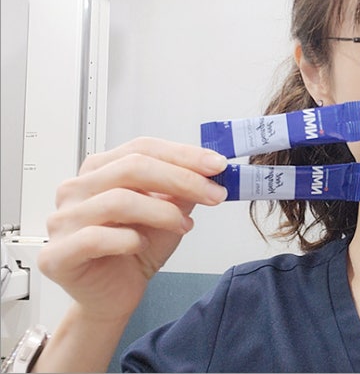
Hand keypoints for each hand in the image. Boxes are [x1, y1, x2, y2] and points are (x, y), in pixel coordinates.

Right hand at [37, 137, 227, 322]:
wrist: (114, 297)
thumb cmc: (135, 253)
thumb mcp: (168, 214)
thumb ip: (182, 190)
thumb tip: (209, 170)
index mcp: (100, 171)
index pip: (142, 148)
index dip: (183, 154)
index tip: (216, 165)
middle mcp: (77, 190)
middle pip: (133, 168)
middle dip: (182, 179)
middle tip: (213, 194)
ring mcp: (63, 220)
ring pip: (118, 200)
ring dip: (162, 212)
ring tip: (183, 226)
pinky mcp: (57, 254)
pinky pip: (96, 237)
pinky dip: (129, 239)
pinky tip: (142, 244)